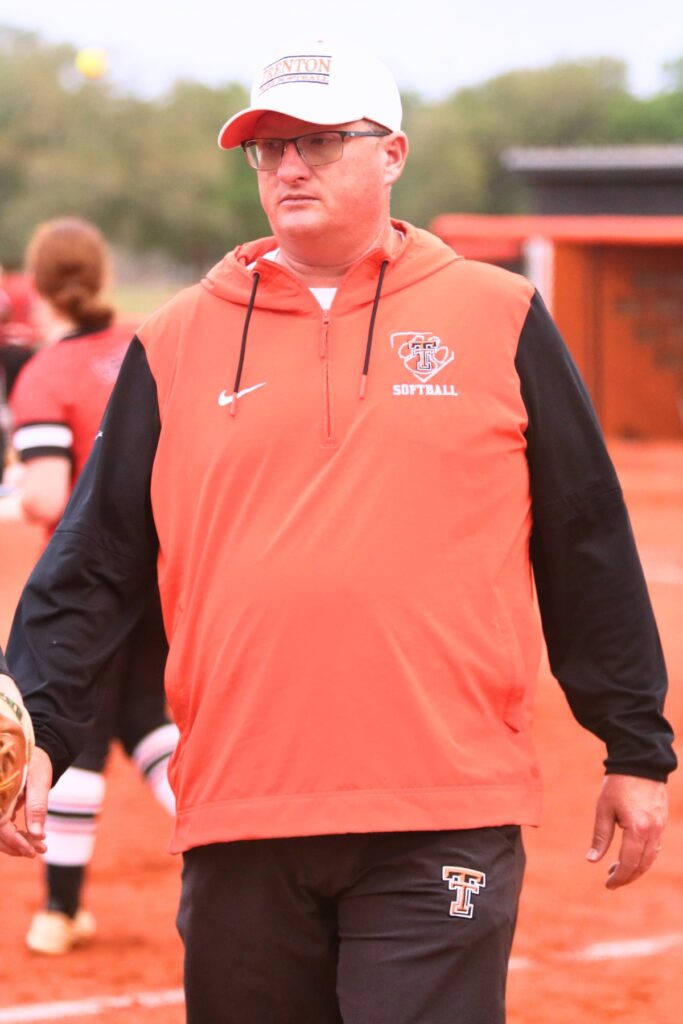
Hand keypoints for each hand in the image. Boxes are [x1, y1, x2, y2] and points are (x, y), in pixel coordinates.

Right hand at [0, 746, 50, 857]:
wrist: (33, 751)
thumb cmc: (36, 763)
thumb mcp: (39, 782)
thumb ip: (37, 807)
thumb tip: (37, 835)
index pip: (1, 829)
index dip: (16, 843)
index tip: (33, 851)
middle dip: (17, 847)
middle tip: (40, 850)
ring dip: (16, 844)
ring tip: (38, 847)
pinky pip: (2, 827)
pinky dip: (14, 835)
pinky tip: (31, 836)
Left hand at [586, 774, 666, 888]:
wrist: (640, 761)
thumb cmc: (618, 784)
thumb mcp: (604, 809)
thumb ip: (600, 836)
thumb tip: (592, 860)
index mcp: (638, 830)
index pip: (629, 863)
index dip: (619, 877)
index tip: (608, 885)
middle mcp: (653, 832)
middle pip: (643, 865)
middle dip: (628, 877)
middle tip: (611, 882)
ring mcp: (660, 827)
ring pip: (651, 858)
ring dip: (636, 868)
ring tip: (618, 870)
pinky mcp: (662, 821)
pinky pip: (655, 846)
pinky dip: (644, 856)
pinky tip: (631, 856)